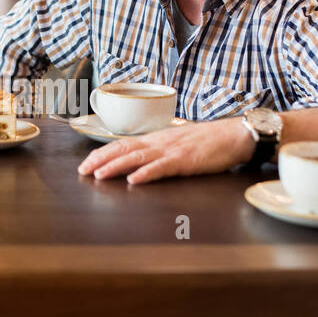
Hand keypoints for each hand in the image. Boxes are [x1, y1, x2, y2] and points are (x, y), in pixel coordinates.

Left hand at [77, 116, 254, 183]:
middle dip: (100, 160)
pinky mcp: (185, 160)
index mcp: (157, 139)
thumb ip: (160, 151)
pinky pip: (162, 167)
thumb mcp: (179, 144)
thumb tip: (141, 163)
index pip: (123, 144)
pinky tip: (134, 181)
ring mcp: (171, 151)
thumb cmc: (209, 142)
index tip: (86, 164)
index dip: (102, 153)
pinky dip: (146, 174)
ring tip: (99, 175)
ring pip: (137, 157)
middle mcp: (159, 142)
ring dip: (116, 166)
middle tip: (82, 171)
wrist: (234, 135)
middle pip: (123, 149)